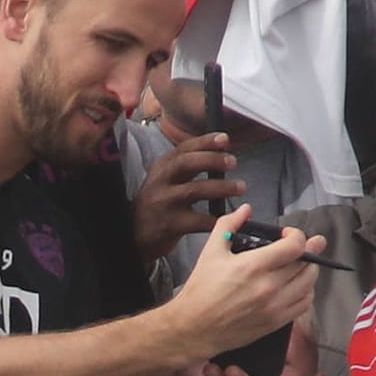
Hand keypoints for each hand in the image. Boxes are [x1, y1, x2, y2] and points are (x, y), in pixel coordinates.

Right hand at [131, 133, 245, 263]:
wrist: (135, 237)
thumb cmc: (157, 205)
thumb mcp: (164, 181)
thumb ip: (185, 167)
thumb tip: (220, 153)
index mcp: (161, 168)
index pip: (183, 149)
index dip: (205, 141)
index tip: (224, 138)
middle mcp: (160, 182)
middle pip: (186, 164)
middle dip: (212, 159)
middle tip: (233, 161)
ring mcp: (164, 203)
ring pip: (194, 190)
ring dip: (221, 187)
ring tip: (240, 187)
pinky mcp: (170, 225)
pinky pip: (199, 221)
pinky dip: (217, 219)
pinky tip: (231, 218)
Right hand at [173, 205, 323, 362]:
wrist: (194, 328)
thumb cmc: (201, 291)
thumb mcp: (211, 252)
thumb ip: (229, 225)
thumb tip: (245, 210)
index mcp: (253, 266)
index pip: (294, 246)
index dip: (297, 235)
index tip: (289, 235)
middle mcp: (268, 287)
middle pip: (306, 263)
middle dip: (307, 250)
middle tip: (303, 246)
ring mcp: (275, 307)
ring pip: (309, 283)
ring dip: (309, 270)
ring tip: (301, 264)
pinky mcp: (276, 322)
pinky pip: (304, 304)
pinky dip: (306, 291)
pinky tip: (298, 285)